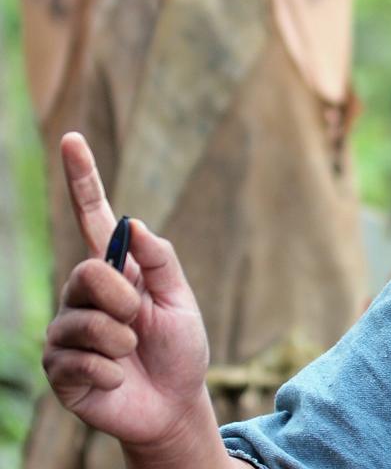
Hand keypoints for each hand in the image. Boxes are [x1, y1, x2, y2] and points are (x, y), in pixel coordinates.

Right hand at [42, 133, 212, 451]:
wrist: (173, 404)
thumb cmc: (180, 349)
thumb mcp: (180, 300)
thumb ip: (159, 261)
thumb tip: (132, 223)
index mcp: (117, 271)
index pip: (93, 218)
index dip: (83, 179)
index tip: (72, 139)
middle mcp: (84, 294)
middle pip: (86, 272)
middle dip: (122, 300)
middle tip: (141, 322)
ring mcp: (67, 329)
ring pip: (82, 319)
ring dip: (120, 340)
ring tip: (132, 353)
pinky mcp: (58, 366)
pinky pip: (77, 358)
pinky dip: (109, 370)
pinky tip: (116, 378)